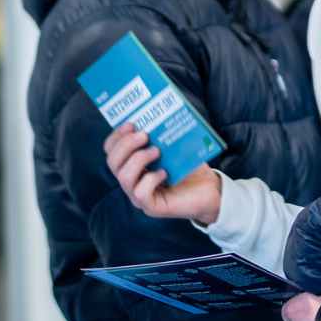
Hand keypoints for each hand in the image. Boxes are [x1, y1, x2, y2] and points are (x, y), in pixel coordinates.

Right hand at [103, 123, 223, 223]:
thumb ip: (160, 135)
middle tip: (144, 135)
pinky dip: (151, 179)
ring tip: (156, 151)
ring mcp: (138, 196)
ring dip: (138, 159)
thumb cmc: (189, 166)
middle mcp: (131, 180)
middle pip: (112, 162)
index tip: (131, 123)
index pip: (111, 150)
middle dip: (125, 145)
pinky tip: (165, 173)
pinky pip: (140, 193)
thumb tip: (155, 113)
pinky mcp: (151, 207)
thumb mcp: (173, 146)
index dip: (116, 136)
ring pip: (123, 177)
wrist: (209, 189)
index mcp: (131, 164)